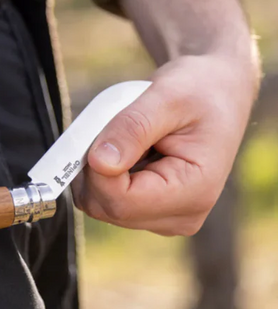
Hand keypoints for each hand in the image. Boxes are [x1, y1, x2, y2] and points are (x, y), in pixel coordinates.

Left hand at [76, 53, 254, 234]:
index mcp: (195, 192)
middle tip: (112, 127)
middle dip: (93, 166)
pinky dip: (99, 171)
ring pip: (99, 204)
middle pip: (105, 207)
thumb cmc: (197, 91)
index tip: (99, 131)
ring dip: (95, 167)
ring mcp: (164, 217)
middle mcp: (182, 216)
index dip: (96, 170)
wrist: (215, 91)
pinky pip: (102, 198)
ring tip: (123, 137)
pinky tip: (122, 148)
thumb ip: (132, 129)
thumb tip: (99, 162)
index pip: (121, 202)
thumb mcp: (166, 98)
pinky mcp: (148, 209)